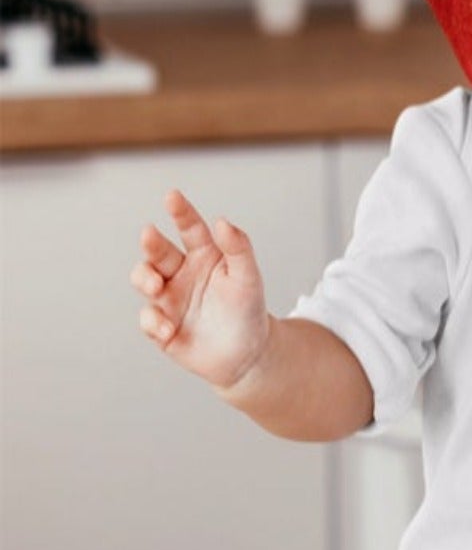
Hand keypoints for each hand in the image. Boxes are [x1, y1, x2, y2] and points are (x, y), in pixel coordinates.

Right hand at [132, 189, 271, 390]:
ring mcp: (169, 298)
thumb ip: (238, 248)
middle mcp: (182, 272)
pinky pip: (149, 318)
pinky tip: (168, 329)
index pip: (190, 228)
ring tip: (156, 285)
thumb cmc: (248, 309)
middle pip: (158, 251)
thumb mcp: (248, 277)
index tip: (172, 196)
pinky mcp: (162, 325)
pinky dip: (154, 322)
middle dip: (151, 243)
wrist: (247, 354)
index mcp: (205, 255)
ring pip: (144, 279)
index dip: (180, 212)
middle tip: (150, 235)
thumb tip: (222, 221)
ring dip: (144, 278)